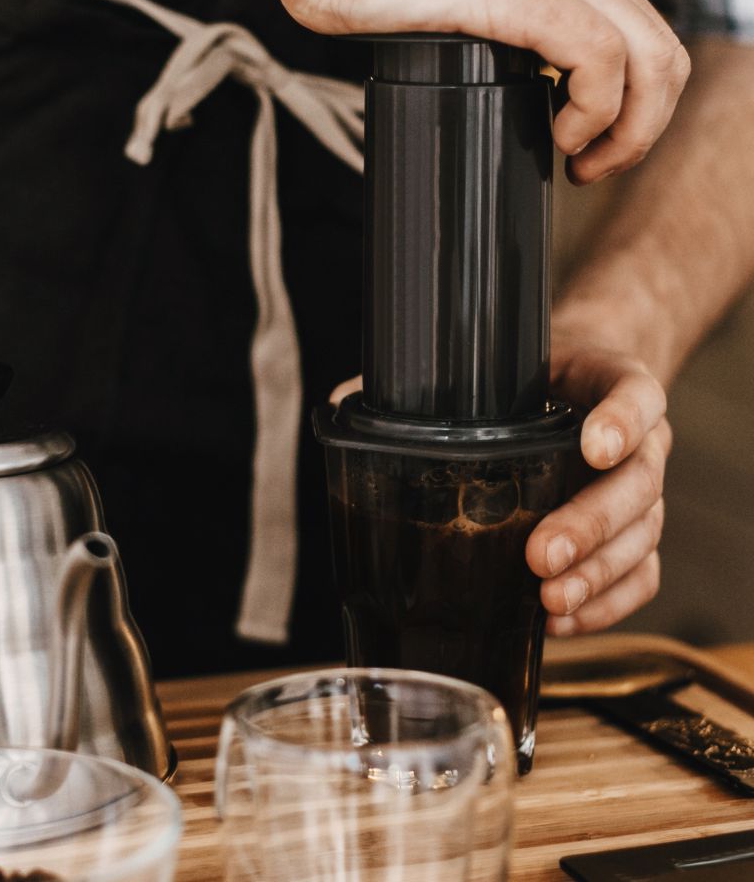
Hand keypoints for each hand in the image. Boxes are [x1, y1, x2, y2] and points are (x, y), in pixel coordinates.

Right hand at [274, 0, 689, 182]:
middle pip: (663, 53)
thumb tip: (543, 86)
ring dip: (626, 129)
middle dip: (641, 130)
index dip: (637, 109)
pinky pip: (599, 57)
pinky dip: (593, 109)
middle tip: (593, 168)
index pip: (648, 37)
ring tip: (579, 158)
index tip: (592, 149)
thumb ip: (520, 22)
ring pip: (648, 57)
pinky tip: (558, 132)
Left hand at [328, 340, 669, 635]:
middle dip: (590, 524)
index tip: (592, 446)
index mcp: (607, 385)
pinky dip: (606, 604)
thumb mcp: (493, 365)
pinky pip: (641, 577)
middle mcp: (636, 441)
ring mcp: (641, 491)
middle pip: (638, 483)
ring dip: (598, 575)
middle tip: (541, 554)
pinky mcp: (636, 537)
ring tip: (549, 599)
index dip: (623, 420)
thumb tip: (343, 398)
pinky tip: (561, 619)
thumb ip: (427, 381)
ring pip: (642, 537)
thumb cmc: (526, 383)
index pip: (635, 393)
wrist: (576, 389)